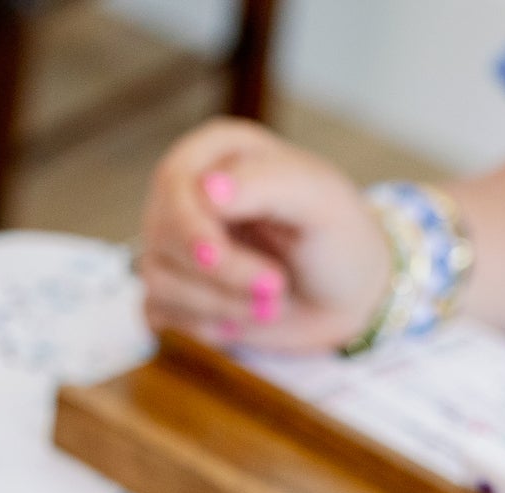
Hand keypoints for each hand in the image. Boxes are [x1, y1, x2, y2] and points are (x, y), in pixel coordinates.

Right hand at [140, 118, 392, 352]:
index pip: (172, 182)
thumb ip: (266, 183)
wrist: (344, 299)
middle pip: (162, 236)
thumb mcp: (319, 199)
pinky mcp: (171, 294)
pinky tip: (243, 318)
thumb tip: (207, 190)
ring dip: (221, 304)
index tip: (222, 255)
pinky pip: (160, 316)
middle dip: (219, 273)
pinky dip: (206, 327)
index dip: (192, 226)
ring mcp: (172, 247)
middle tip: (274, 287)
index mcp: (217, 153)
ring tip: (271, 302)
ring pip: (160, 282)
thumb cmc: (336, 239)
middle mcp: (186, 196)